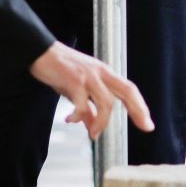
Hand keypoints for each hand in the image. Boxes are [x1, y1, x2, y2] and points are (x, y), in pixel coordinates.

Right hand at [29, 42, 153, 140]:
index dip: (140, 106)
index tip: (147, 123)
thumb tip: (92, 128)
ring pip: (106, 102)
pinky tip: (70, 120)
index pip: (128, 89)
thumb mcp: (75, 90)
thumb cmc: (57, 69)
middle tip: (146, 127)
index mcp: (103, 73)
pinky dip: (78, 116)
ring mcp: (88, 76)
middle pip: (127, 91)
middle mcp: (100, 73)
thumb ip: (86, 108)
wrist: (38, 51)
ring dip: (102, 122)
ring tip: (94, 134)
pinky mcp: (74, 80)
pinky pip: (81, 104)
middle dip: (139, 110)